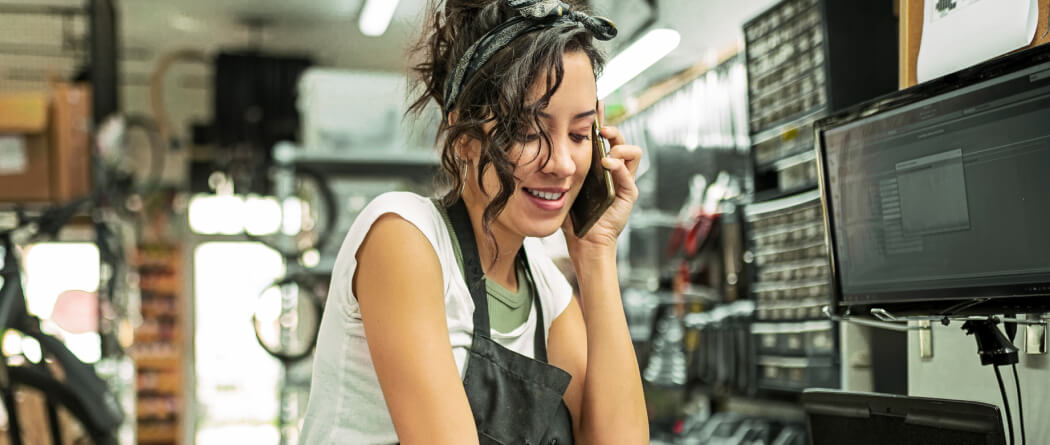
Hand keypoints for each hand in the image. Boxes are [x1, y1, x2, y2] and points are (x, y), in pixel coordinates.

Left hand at [562, 101, 641, 255]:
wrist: (584, 241)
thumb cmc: (574, 215)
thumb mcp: (565, 185)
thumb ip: (562, 168)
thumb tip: (542, 147)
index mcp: (601, 166)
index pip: (604, 138)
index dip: (601, 120)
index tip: (595, 105)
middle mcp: (615, 170)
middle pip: (621, 140)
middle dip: (612, 130)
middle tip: (601, 128)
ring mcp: (624, 182)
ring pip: (633, 152)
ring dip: (620, 147)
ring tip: (607, 150)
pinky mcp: (628, 194)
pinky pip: (629, 175)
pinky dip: (619, 167)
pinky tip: (607, 164)